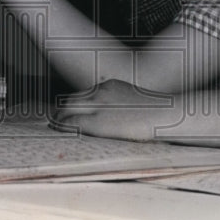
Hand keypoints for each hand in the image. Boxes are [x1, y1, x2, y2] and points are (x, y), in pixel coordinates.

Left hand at [51, 79, 179, 141]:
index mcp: (110, 86)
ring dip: (59, 119)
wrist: (165, 115)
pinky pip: (73, 123)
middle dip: (62, 110)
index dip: (73, 104)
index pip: (84, 94)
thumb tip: (113, 117)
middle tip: (54, 120)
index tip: (67, 112)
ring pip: (68, 110)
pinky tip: (59, 133)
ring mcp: (98, 105)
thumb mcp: (134, 102)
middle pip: (72, 100)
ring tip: (54, 127)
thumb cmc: (156, 113)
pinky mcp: (97, 121)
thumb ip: (119, 105)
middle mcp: (101, 92)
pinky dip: (63, 127)